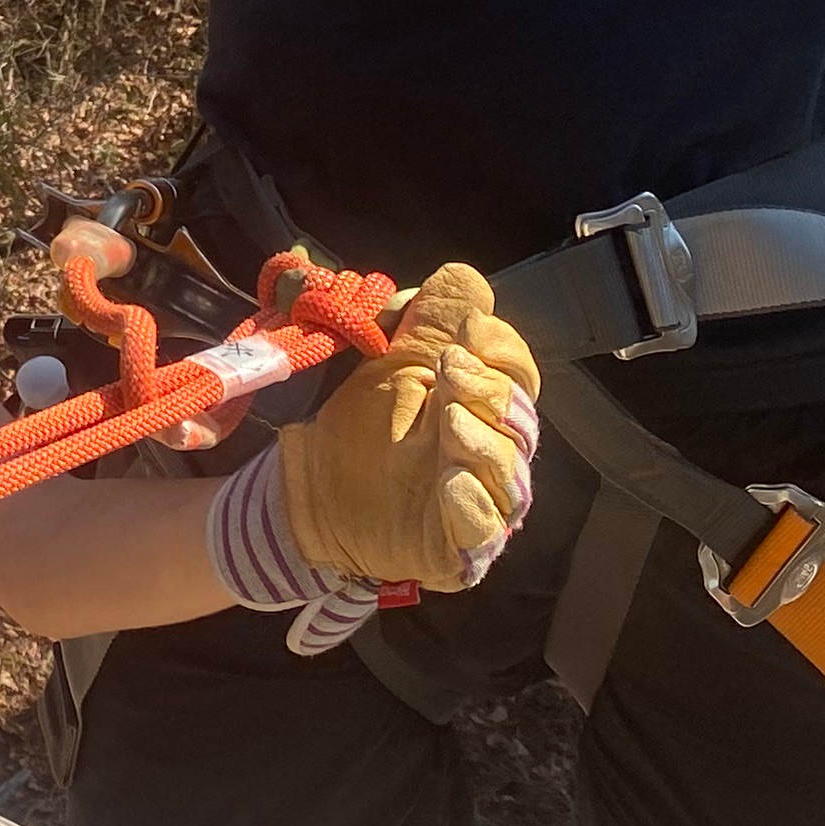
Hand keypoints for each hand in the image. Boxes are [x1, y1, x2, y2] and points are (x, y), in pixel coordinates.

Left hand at [277, 263, 539, 593]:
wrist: (305, 488)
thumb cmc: (356, 425)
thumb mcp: (388, 363)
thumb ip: (427, 322)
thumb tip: (464, 278)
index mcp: (481, 402)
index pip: (517, 372)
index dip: (501, 349)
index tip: (469, 330)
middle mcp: (491, 452)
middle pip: (519, 420)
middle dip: (489, 390)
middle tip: (449, 367)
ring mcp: (480, 501)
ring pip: (509, 474)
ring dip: (483, 443)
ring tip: (448, 418)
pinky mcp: (459, 548)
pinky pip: (484, 531)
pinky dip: (473, 504)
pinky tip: (452, 480)